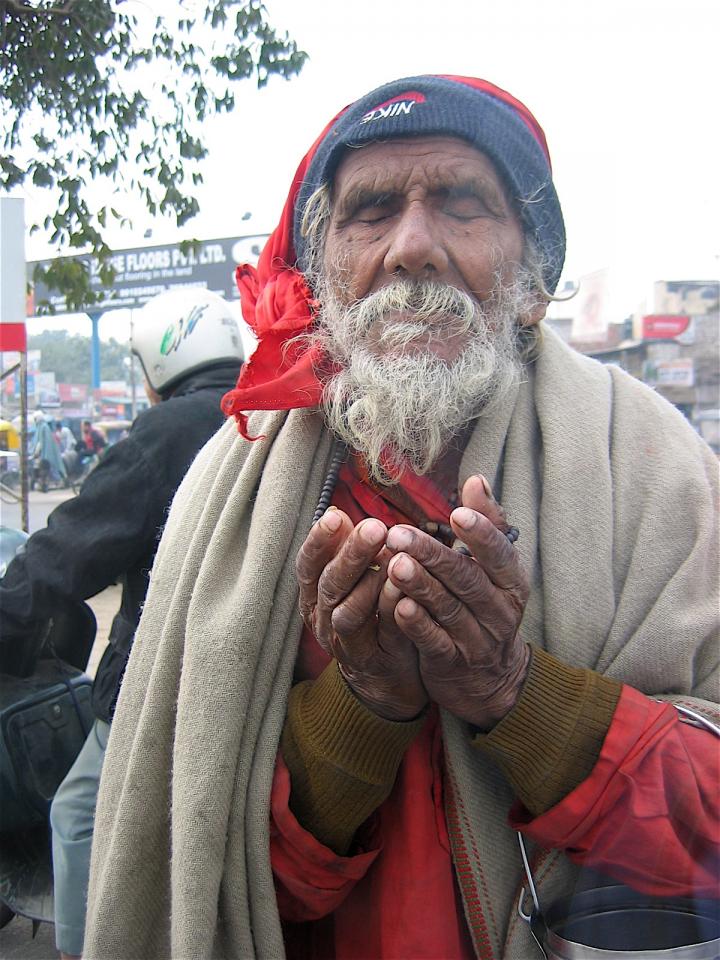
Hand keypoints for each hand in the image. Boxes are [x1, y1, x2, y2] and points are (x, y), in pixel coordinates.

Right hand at [295, 509, 427, 720]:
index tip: (336, 517)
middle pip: (330, 586)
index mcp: (313, 596)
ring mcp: (347, 644)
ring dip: (369, 585)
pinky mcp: (376, 663)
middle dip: (351, 555)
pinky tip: (408, 592)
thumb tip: (338, 515)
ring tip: (392, 559)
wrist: (385, 679)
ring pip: (349, 614)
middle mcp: (323, 620)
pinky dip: (394, 613)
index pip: (307, 565)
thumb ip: (344, 552)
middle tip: (375, 528)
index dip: (318, 542)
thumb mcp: (351, 582)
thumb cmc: (370, 615)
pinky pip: (384, 637)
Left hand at [384, 475, 529, 729]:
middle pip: (467, 579)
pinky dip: (417, 625)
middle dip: (433, 555)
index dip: (481, 534)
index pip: (500, 554)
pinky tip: (397, 607)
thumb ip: (486, 524)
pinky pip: (435, 642)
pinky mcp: (453, 663)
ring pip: (449, 609)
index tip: (457, 513)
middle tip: (398, 533)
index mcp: (511, 581)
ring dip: (421, 586)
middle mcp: (500, 610)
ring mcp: (478, 639)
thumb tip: (476, 480)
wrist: (490, 678)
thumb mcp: (494, 569)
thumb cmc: (485, 606)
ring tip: (394, 564)